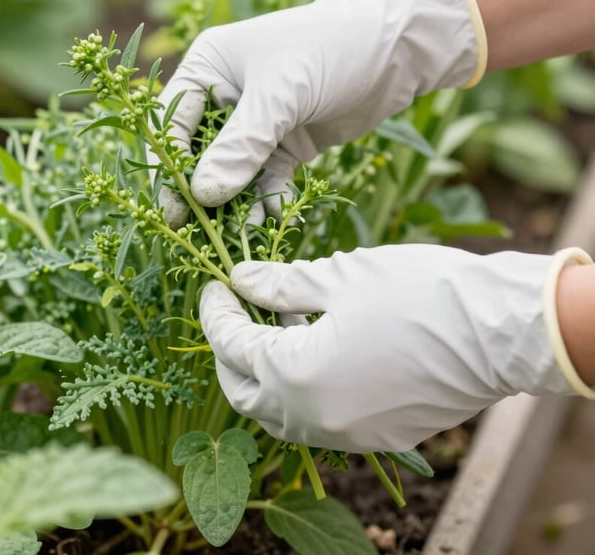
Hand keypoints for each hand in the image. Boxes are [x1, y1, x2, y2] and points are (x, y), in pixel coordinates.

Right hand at [152, 0, 486, 227]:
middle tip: (202, 233)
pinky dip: (268, 199)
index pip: (172, 122)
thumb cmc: (330, 50)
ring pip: (233, 172)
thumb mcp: (280, 95)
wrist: (397, 51)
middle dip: (204, 191)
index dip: (169, 165)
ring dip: (238, 202)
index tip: (174, 207)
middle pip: (199, 154)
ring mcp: (257, 123)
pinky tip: (276, 216)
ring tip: (247, 231)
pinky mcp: (285, 143)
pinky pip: (266, 179)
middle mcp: (226, 96)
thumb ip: (240, 146)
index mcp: (209, 67)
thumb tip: (203, 195)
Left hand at [199, 244, 590, 452]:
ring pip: (278, 415)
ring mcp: (348, 436)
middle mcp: (317, 419)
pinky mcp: (375, 437)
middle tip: (231, 313)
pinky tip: (308, 353)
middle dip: (227, 353)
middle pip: (245, 393)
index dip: (216, 313)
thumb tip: (240, 279)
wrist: (500, 330)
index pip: (232, 346)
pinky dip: (297, 393)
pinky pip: (316, 422)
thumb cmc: (420, 292)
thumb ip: (279, 284)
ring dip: (262, 376)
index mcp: (299, 376)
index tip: (214, 285)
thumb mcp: (338, 277)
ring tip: (270, 328)